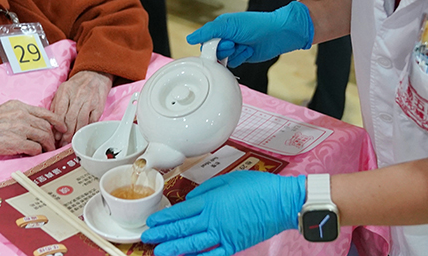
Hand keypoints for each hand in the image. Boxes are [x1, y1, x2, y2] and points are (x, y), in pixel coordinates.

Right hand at [0, 99, 64, 157]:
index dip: (57, 121)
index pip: (45, 112)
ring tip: (45, 151)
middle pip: (46, 126)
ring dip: (46, 146)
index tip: (62, 127)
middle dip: (51, 137)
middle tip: (52, 145)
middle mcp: (22, 115)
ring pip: (44, 137)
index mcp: (18, 106)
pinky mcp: (16, 142)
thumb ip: (18, 115)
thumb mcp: (2, 112)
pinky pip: (35, 148)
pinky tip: (33, 154)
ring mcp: (20, 128)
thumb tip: (31, 126)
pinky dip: (37, 152)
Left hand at [51, 70, 112, 144]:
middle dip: (66, 134)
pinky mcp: (99, 105)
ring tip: (71, 140)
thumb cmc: (77, 85)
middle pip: (70, 119)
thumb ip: (56, 105)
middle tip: (62, 142)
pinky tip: (82, 134)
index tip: (55, 136)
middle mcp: (78, 95)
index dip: (57, 127)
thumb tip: (52, 124)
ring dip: (76, 133)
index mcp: (66, 91)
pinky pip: (92, 120)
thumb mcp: (63, 90)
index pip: (59, 112)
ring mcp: (89, 100)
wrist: (95, 74)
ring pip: (81, 121)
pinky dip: (87, 129)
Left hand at [142, 171, 305, 255]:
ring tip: (159, 252)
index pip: (180, 212)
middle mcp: (213, 219)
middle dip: (162, 234)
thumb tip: (191, 199)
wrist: (280, 202)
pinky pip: (213, 255)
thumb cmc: (258, 188)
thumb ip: (207, 190)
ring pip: (193, 244)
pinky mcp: (234, 245)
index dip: (164, 218)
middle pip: (182, 229)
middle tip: (148, 238)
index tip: (152, 222)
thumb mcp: (228, 179)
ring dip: (174, 249)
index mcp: (210, 201)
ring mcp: (223, 234)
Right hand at [187, 1, 313, 66]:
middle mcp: (225, 37)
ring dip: (234, 54)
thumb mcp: (228, 25)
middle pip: (213, 52)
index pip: (205, 41)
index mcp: (220, 27)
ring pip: (223, 60)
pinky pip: (233, 64)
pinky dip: (241, 58)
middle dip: (224, 50)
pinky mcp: (242, 57)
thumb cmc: (255, 24)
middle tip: (234, 44)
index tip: (220, 44)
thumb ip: (208, 32)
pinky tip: (249, 51)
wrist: (277, 33)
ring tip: (244, 46)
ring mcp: (234, 48)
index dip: (211, 46)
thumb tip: (190, 39)